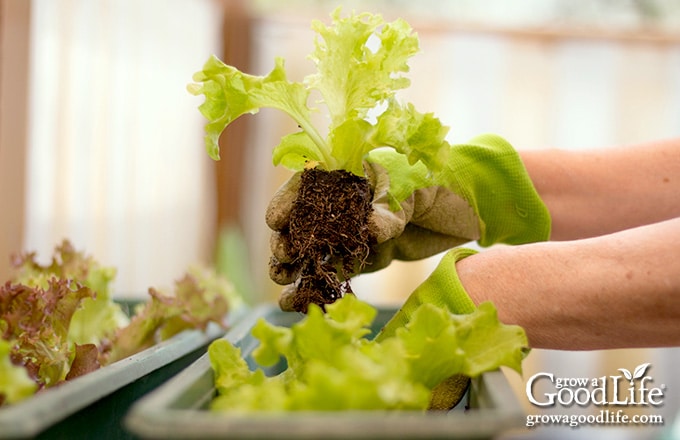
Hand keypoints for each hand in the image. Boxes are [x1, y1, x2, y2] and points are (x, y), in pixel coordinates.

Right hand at [266, 133, 550, 285]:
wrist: (469, 203)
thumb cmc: (440, 180)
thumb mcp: (418, 187)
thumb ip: (393, 206)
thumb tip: (372, 229)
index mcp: (349, 174)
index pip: (309, 184)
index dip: (288, 201)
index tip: (275, 222)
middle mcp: (345, 202)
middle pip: (305, 220)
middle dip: (289, 240)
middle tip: (282, 259)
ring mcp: (354, 229)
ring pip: (317, 249)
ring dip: (298, 267)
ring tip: (284, 284)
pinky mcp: (367, 255)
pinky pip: (339, 269)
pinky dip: (321, 283)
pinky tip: (301, 300)